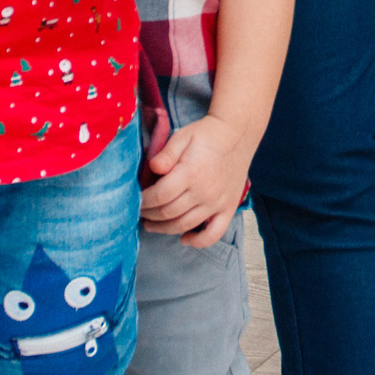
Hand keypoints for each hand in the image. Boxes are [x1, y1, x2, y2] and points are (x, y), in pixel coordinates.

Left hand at [141, 113, 255, 244]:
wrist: (237, 132)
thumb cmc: (207, 134)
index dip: (145, 201)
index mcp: (191, 173)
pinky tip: (184, 239)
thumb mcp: (182, 136)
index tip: (136, 200)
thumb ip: (166, 154)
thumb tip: (152, 168)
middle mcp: (205, 191)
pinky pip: (214, 234)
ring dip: (164, 229)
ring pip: (185, 225)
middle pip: (169, 213)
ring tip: (151, 225)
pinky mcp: (229, 207)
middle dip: (150, 215)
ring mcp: (218, 202)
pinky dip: (198, 242)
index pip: (160, 196)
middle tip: (141, 212)